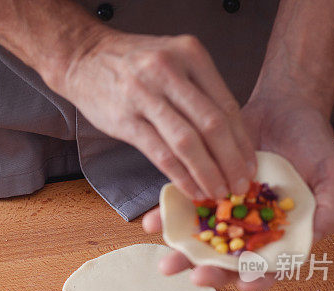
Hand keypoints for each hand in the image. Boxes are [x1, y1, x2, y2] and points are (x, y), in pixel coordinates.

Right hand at [53, 31, 256, 198]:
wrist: (84, 57)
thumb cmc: (132, 62)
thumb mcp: (173, 59)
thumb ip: (199, 89)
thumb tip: (229, 136)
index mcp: (190, 54)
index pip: (226, 104)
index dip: (242, 141)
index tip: (250, 165)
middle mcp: (169, 71)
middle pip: (212, 125)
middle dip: (231, 161)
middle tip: (240, 185)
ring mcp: (145, 95)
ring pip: (188, 143)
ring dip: (208, 173)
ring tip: (219, 192)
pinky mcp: (125, 120)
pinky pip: (161, 155)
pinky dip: (181, 176)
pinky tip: (192, 190)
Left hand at [142, 92, 333, 290]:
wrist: (283, 106)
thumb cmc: (313, 143)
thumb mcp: (332, 172)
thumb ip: (331, 206)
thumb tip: (319, 233)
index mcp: (279, 235)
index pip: (268, 266)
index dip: (257, 279)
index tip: (244, 284)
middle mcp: (248, 230)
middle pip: (228, 261)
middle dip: (210, 272)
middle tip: (196, 276)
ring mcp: (223, 212)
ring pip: (200, 241)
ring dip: (182, 254)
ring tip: (166, 261)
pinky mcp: (202, 190)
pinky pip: (182, 209)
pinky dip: (166, 218)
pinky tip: (152, 222)